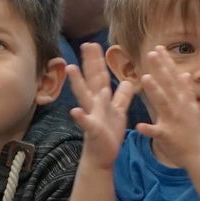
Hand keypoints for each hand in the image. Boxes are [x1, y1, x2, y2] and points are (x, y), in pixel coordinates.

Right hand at [67, 41, 137, 167]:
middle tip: (86, 45)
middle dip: (89, 63)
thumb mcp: (118, 112)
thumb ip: (122, 97)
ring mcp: (91, 116)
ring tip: (71, 69)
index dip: (97, 61)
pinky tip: (74, 111)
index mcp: (102, 100)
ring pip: (85, 96)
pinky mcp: (92, 130)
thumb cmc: (109, 133)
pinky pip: (86, 122)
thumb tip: (128, 82)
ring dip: (78, 83)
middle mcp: (94, 105)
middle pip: (92, 80)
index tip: (94, 44)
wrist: (102, 156)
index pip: (100, 76)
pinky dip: (80, 117)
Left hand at [133, 45, 199, 165]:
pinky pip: (157, 132)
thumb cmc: (192, 131)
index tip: (159, 48)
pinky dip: (149, 129)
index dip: (167, 62)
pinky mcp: (168, 136)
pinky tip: (139, 126)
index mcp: (183, 100)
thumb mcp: (192, 108)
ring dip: (156, 91)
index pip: (174, 77)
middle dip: (161, 69)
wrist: (199, 154)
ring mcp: (174, 121)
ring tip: (146, 78)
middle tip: (151, 53)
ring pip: (163, 104)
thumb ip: (186, 91)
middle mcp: (180, 107)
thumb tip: (185, 74)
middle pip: (169, 85)